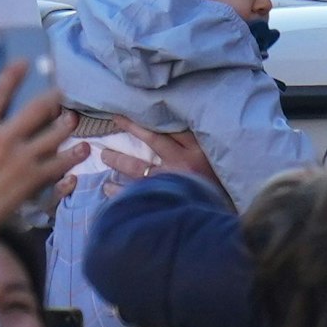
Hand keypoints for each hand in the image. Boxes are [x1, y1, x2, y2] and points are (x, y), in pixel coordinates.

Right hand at [0, 62, 82, 260]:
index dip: (12, 75)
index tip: (24, 64)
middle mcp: (3, 138)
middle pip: (35, 110)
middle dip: (51, 98)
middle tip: (59, 93)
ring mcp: (22, 159)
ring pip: (54, 134)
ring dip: (65, 124)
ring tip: (71, 119)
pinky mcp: (34, 178)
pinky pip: (60, 163)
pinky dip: (74, 155)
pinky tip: (82, 149)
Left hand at [97, 119, 226, 201]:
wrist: (222, 217)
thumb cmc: (219, 183)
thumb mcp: (214, 159)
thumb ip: (196, 145)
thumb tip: (169, 127)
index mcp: (197, 149)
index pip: (172, 126)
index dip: (150, 116)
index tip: (134, 109)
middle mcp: (183, 162)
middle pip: (153, 140)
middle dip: (131, 129)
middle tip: (114, 121)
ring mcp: (172, 182)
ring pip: (139, 168)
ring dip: (119, 161)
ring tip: (104, 156)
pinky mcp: (164, 200)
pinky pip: (136, 193)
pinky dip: (120, 192)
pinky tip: (107, 188)